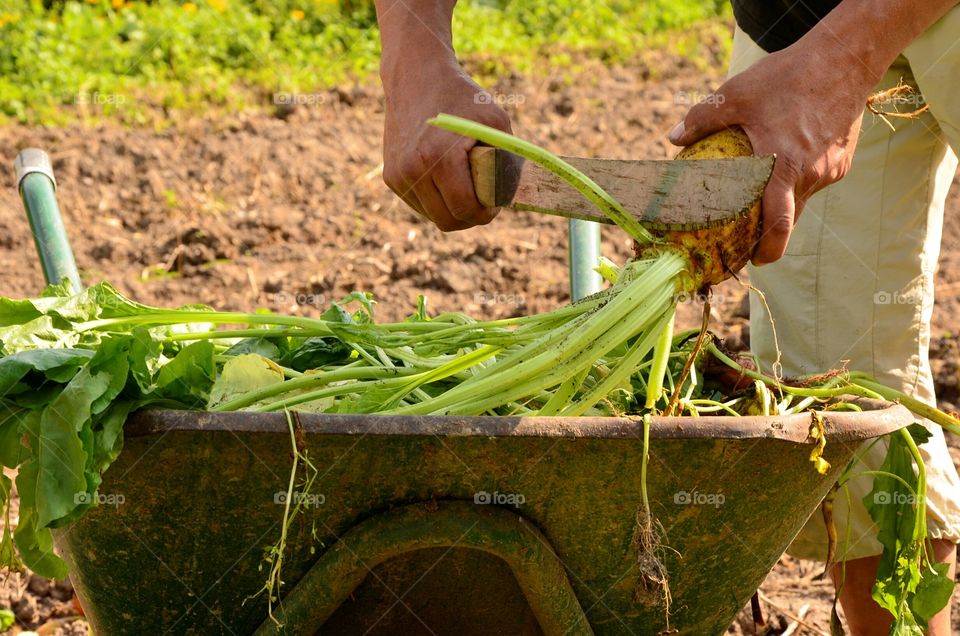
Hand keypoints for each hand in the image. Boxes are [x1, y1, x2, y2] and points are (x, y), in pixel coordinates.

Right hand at [381, 56, 511, 230]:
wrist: (415, 77)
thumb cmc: (461, 97)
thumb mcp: (495, 120)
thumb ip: (508, 157)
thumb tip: (514, 194)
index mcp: (438, 158)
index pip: (465, 209)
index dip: (485, 214)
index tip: (494, 206)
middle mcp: (413, 170)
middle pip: (448, 221)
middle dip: (470, 218)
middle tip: (483, 204)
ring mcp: (398, 176)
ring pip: (433, 216)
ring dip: (452, 210)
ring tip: (466, 189)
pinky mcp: (390, 177)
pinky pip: (420, 205)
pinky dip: (436, 200)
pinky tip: (446, 180)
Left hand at [668, 43, 872, 263]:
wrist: (845, 58)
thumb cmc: (787, 77)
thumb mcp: (736, 94)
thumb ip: (702, 119)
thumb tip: (674, 138)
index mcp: (783, 167)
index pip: (779, 225)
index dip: (767, 250)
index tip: (753, 262)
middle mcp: (810, 175)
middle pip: (788, 219)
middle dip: (768, 236)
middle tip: (746, 242)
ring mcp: (830, 170)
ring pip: (801, 200)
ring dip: (780, 204)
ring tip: (759, 198)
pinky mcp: (842, 161)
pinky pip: (814, 181)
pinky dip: (796, 182)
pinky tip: (783, 164)